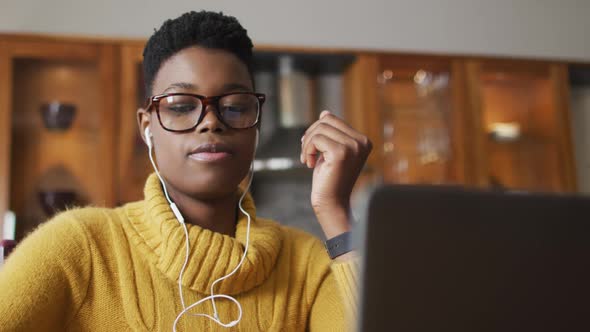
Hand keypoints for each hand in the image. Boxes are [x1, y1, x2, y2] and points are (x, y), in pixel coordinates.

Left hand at [300, 111, 371, 238]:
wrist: (332, 204)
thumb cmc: (330, 179)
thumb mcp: (330, 152)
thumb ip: (331, 134)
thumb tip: (325, 113)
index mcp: (363, 141)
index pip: (332, 119)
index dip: (316, 130)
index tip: (311, 148)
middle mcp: (362, 142)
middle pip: (325, 121)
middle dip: (310, 136)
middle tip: (307, 154)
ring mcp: (353, 147)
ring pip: (320, 129)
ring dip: (307, 144)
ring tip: (308, 160)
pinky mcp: (341, 153)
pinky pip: (316, 139)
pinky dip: (307, 150)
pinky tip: (310, 164)